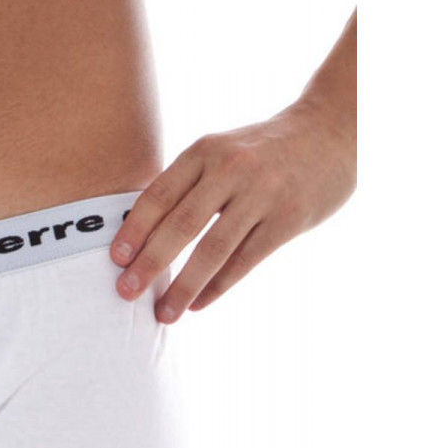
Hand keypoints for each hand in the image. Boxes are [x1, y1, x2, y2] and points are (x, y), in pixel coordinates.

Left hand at [110, 99, 356, 321]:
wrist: (332, 132)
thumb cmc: (262, 152)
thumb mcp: (222, 151)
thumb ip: (188, 185)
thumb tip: (141, 236)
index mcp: (205, 151)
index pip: (160, 194)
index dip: (134, 229)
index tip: (114, 260)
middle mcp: (231, 169)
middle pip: (181, 224)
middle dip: (149, 263)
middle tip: (124, 293)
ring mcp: (262, 194)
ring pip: (214, 249)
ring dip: (184, 286)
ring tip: (163, 314)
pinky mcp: (289, 219)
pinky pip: (246, 260)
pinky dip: (218, 287)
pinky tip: (197, 304)